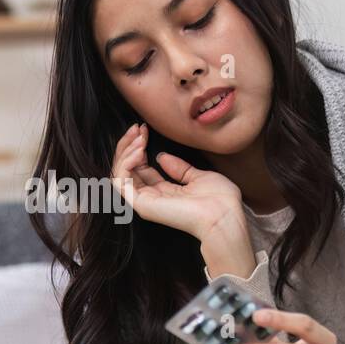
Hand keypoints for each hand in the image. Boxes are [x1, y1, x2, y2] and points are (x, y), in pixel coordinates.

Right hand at [109, 123, 243, 241]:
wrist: (224, 215)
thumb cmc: (218, 200)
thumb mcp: (197, 176)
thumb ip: (179, 168)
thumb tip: (161, 156)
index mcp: (164, 192)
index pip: (140, 169)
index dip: (139, 148)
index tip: (144, 130)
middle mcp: (151, 198)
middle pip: (127, 170)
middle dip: (128, 146)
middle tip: (137, 128)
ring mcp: (145, 202)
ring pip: (119, 174)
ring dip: (125, 152)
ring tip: (138, 138)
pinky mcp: (142, 204)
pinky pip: (122, 182)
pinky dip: (126, 163)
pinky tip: (139, 150)